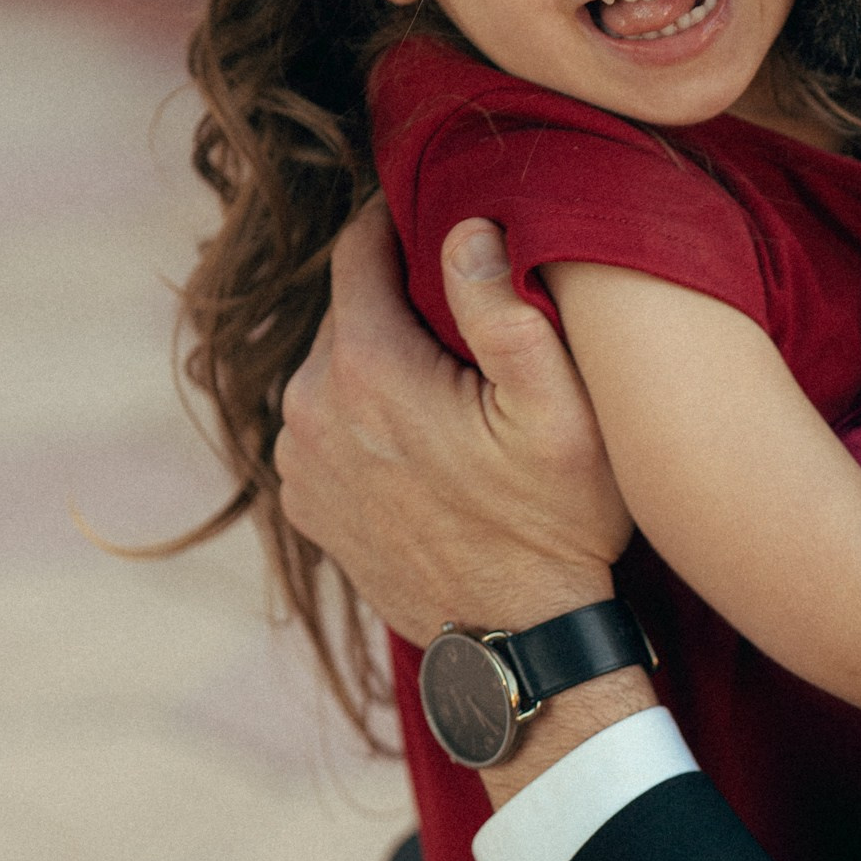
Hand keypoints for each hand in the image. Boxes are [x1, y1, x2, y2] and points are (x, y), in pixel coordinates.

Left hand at [275, 201, 631, 646]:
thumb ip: (506, 310)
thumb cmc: (553, 525)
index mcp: (365, 368)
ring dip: (381, 364)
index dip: (399, 224)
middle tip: (465, 323)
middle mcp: (310, 407)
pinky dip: (364, 420)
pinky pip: (326, 426)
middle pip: (347, 312)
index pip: (357, 250)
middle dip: (400, 304)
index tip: (439, 217)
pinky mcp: (306, 502)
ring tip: (447, 386)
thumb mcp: (559, 412)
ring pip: (333, 368)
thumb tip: (465, 229)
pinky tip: (421, 443)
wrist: (517, 643)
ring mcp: (300, 461)